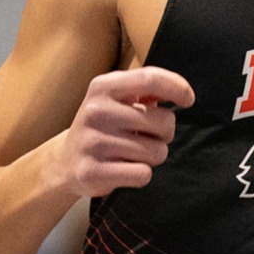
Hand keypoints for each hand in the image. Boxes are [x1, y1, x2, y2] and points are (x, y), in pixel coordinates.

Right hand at [57, 67, 194, 196]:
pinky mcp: (93, 171)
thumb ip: (146, 89)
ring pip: (157, 152)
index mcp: (103, 86)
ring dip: (153, 156)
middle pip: (164, 122)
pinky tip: (125, 169)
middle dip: (165, 133)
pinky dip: (142, 174)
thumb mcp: (117, 98)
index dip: (177, 87)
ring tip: (132, 153)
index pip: (150, 78)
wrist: (65, 161)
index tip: (188, 100)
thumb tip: (182, 93)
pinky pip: (143, 174)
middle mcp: (96, 111)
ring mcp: (93, 142)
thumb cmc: (104, 125)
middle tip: (147, 136)